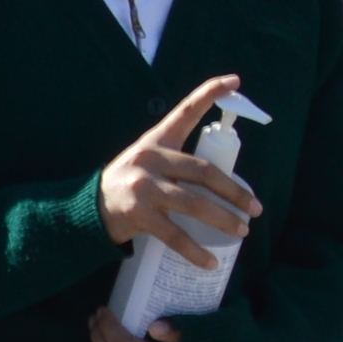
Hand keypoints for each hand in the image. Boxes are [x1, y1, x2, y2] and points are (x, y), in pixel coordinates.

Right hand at [95, 74, 259, 259]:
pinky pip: (174, 235)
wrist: (88, 209)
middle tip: (255, 207)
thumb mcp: (148, 159)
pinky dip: (195, 250)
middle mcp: (151, 159)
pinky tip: (210, 260)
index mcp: (156, 140)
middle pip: (202, 171)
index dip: (210, 93)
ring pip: (193, 204)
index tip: (235, 81)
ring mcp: (144, 187)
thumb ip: (178, 160)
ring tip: (242, 231)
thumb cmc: (129, 183)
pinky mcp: (138, 214)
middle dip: (233, 190)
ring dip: (222, 219)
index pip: (185, 110)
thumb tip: (223, 178)